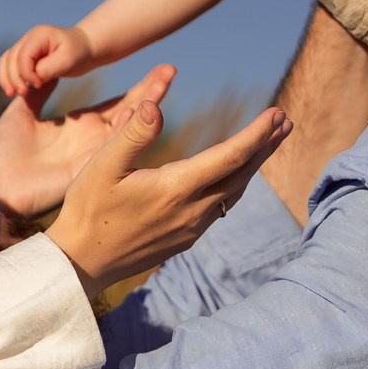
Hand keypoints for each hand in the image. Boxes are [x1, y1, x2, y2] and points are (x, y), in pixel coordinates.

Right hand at [0, 23, 97, 97]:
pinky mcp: (24, 56)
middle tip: (22, 94)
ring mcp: (24, 46)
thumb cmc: (78, 52)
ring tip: (11, 94)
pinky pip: (9, 66)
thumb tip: (34, 77)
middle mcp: (28, 39)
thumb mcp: (67, 60)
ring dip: (6, 78)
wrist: (83, 48)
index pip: (23, 55)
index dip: (27, 73)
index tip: (39, 85)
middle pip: (10, 58)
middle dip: (13, 77)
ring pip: (6, 62)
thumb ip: (49, 68)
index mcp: (38, 36)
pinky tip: (14, 90)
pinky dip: (8, 78)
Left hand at [0, 65, 177, 217]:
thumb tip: (48, 65)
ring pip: (127, 128)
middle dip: (152, 91)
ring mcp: (93, 154)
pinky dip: (125, 130)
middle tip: (171, 70)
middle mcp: (93, 138)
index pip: (118, 102)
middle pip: (131, 111)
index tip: (160, 70)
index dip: (139, 87)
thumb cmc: (5, 153)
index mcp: (81, 124)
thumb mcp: (22, 111)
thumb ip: (39, 90)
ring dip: (145, 107)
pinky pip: (111, 148)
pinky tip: (137, 112)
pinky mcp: (87, 168)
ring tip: (163, 84)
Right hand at [45, 94, 290, 296]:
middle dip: (266, 146)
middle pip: (242, 174)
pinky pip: (221, 208)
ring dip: (253, 166)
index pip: (231, 156)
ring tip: (268, 144)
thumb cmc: (87, 210)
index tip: (276, 113)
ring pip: (234, 193)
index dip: (257, 134)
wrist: (81, 263)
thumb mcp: (101, 166)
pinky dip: (235, 185)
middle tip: (285, 122)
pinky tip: (234, 176)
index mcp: (177, 188)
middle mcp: (193, 210)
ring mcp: (192, 228)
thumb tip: (157, 105)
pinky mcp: (185, 239)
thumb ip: (132, 134)